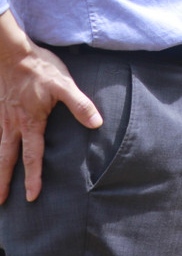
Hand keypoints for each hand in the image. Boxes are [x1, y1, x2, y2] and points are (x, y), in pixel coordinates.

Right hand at [0, 47, 102, 202]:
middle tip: (1, 201)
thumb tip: (97, 124)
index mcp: (31, 123)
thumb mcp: (65, 85)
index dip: (33, 177)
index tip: (31, 197)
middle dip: (3, 182)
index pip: (32, 156)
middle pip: (6, 159)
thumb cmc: (40, 69)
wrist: (12, 53)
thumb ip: (80, 105)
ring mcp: (2, 118)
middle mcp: (12, 125)